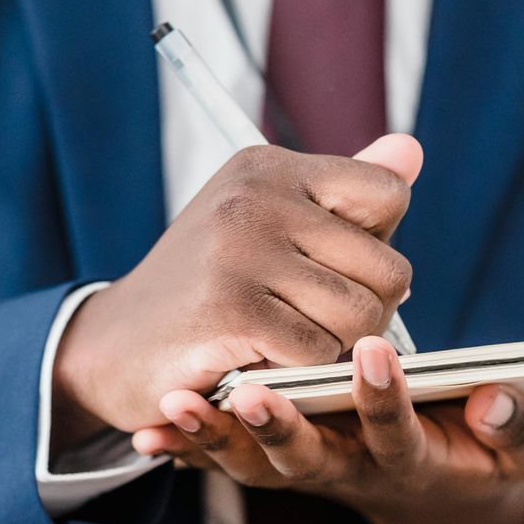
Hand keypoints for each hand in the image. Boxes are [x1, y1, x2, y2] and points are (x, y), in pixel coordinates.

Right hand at [52, 135, 422, 443]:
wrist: (111, 347)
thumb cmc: (205, 290)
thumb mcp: (268, 226)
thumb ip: (343, 198)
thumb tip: (412, 150)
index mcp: (268, 167)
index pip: (388, 196)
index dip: (374, 249)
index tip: (324, 270)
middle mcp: (254, 196)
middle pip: (389, 268)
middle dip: (365, 315)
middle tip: (305, 324)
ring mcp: (239, 249)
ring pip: (361, 317)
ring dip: (330, 349)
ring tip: (278, 341)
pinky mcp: (228, 308)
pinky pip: (318, 352)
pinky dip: (296, 373)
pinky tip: (255, 361)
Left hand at [133, 335, 523, 523]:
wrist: (434, 494)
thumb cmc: (478, 454)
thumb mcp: (515, 450)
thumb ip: (516, 427)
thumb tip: (497, 401)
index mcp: (407, 460)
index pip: (396, 431)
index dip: (388, 398)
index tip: (378, 349)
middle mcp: (346, 470)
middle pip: (307, 459)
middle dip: (280, 428)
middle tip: (251, 391)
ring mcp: (300, 471)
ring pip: (252, 463)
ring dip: (214, 436)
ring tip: (177, 403)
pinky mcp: (267, 463)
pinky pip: (220, 462)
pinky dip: (185, 449)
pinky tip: (147, 431)